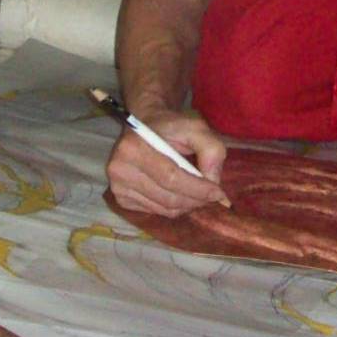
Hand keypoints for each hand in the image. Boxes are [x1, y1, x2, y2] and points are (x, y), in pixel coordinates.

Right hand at [105, 108, 229, 217]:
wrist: (145, 125)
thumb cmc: (170, 126)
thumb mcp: (195, 127)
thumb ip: (210, 148)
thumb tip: (213, 181)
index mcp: (134, 146)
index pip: (170, 176)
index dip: (197, 188)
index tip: (219, 193)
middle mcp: (120, 168)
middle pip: (168, 196)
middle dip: (196, 199)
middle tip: (213, 195)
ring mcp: (117, 186)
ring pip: (164, 208)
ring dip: (187, 205)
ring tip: (198, 194)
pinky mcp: (121, 199)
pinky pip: (156, 211)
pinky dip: (174, 207)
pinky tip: (179, 193)